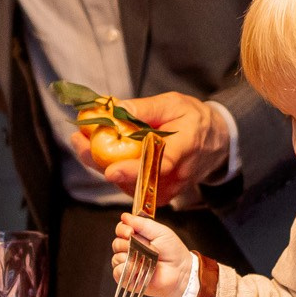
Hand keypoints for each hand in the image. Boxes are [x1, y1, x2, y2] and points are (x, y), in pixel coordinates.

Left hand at [76, 92, 230, 202]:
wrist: (217, 141)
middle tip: (79, 142)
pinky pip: (133, 186)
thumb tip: (117, 109)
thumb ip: (146, 108)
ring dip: (102, 165)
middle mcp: (178, 173)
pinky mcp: (161, 193)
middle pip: (136, 177)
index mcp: (185, 146)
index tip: (111, 170)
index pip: (161, 164)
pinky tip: (98, 154)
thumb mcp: (174, 103)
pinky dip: (112, 171)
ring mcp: (170, 187)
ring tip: (82, 142)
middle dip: (103, 161)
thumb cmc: (195, 118)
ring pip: (130, 184)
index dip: (135, 170)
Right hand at [110, 214, 191, 296]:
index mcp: (137, 237)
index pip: (120, 229)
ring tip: (144, 260)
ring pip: (116, 258)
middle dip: (127, 244)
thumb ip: (142, 223)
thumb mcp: (160, 231)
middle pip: (116, 243)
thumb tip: (124, 216)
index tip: (130, 231)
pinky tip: (138, 269)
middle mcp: (130, 250)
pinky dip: (127, 270)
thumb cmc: (173, 251)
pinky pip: (118, 272)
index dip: (122, 229)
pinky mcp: (128, 278)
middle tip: (142, 248)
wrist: (180, 271)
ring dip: (130, 258)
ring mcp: (128, 264)